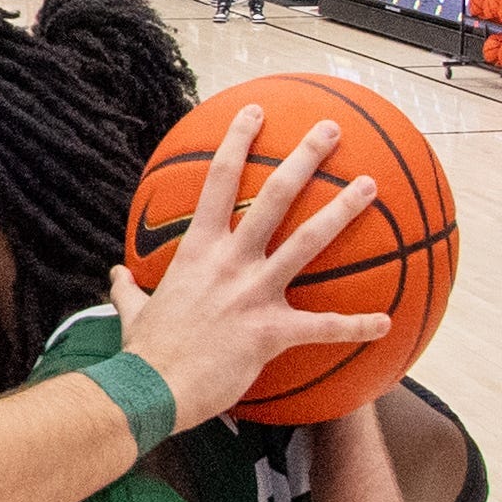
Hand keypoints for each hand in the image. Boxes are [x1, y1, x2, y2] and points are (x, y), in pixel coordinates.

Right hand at [110, 105, 387, 428]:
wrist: (151, 389)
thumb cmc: (144, 351)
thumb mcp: (132, 311)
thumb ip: (129, 288)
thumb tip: (116, 274)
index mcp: (197, 250)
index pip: (216, 180)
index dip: (237, 141)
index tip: (255, 113)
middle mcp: (229, 262)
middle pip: (273, 196)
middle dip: (304, 159)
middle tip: (331, 131)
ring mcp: (252, 293)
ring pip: (307, 243)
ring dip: (342, 212)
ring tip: (369, 187)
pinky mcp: (270, 331)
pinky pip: (323, 326)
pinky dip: (356, 325)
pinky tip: (385, 322)